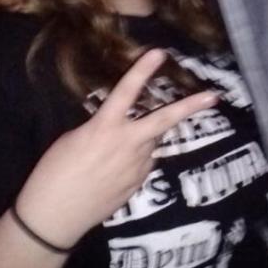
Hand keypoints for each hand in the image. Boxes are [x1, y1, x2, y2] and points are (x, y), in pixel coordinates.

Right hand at [16, 50, 217, 246]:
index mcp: (104, 127)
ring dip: (145, 137)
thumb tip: (118, 128)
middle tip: (213, 96)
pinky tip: (116, 169)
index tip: (159, 52)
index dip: (142, 70)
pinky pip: (145, 162)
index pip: (126, 91)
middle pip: (164, 120)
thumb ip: (101, 128)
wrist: (55, 216)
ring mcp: (137, 166)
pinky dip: (137, 158)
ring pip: (152, 142)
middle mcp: (127, 144)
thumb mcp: (73, 139)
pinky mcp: (138, 184)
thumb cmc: (53, 173)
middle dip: (190, 106)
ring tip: (115, 150)